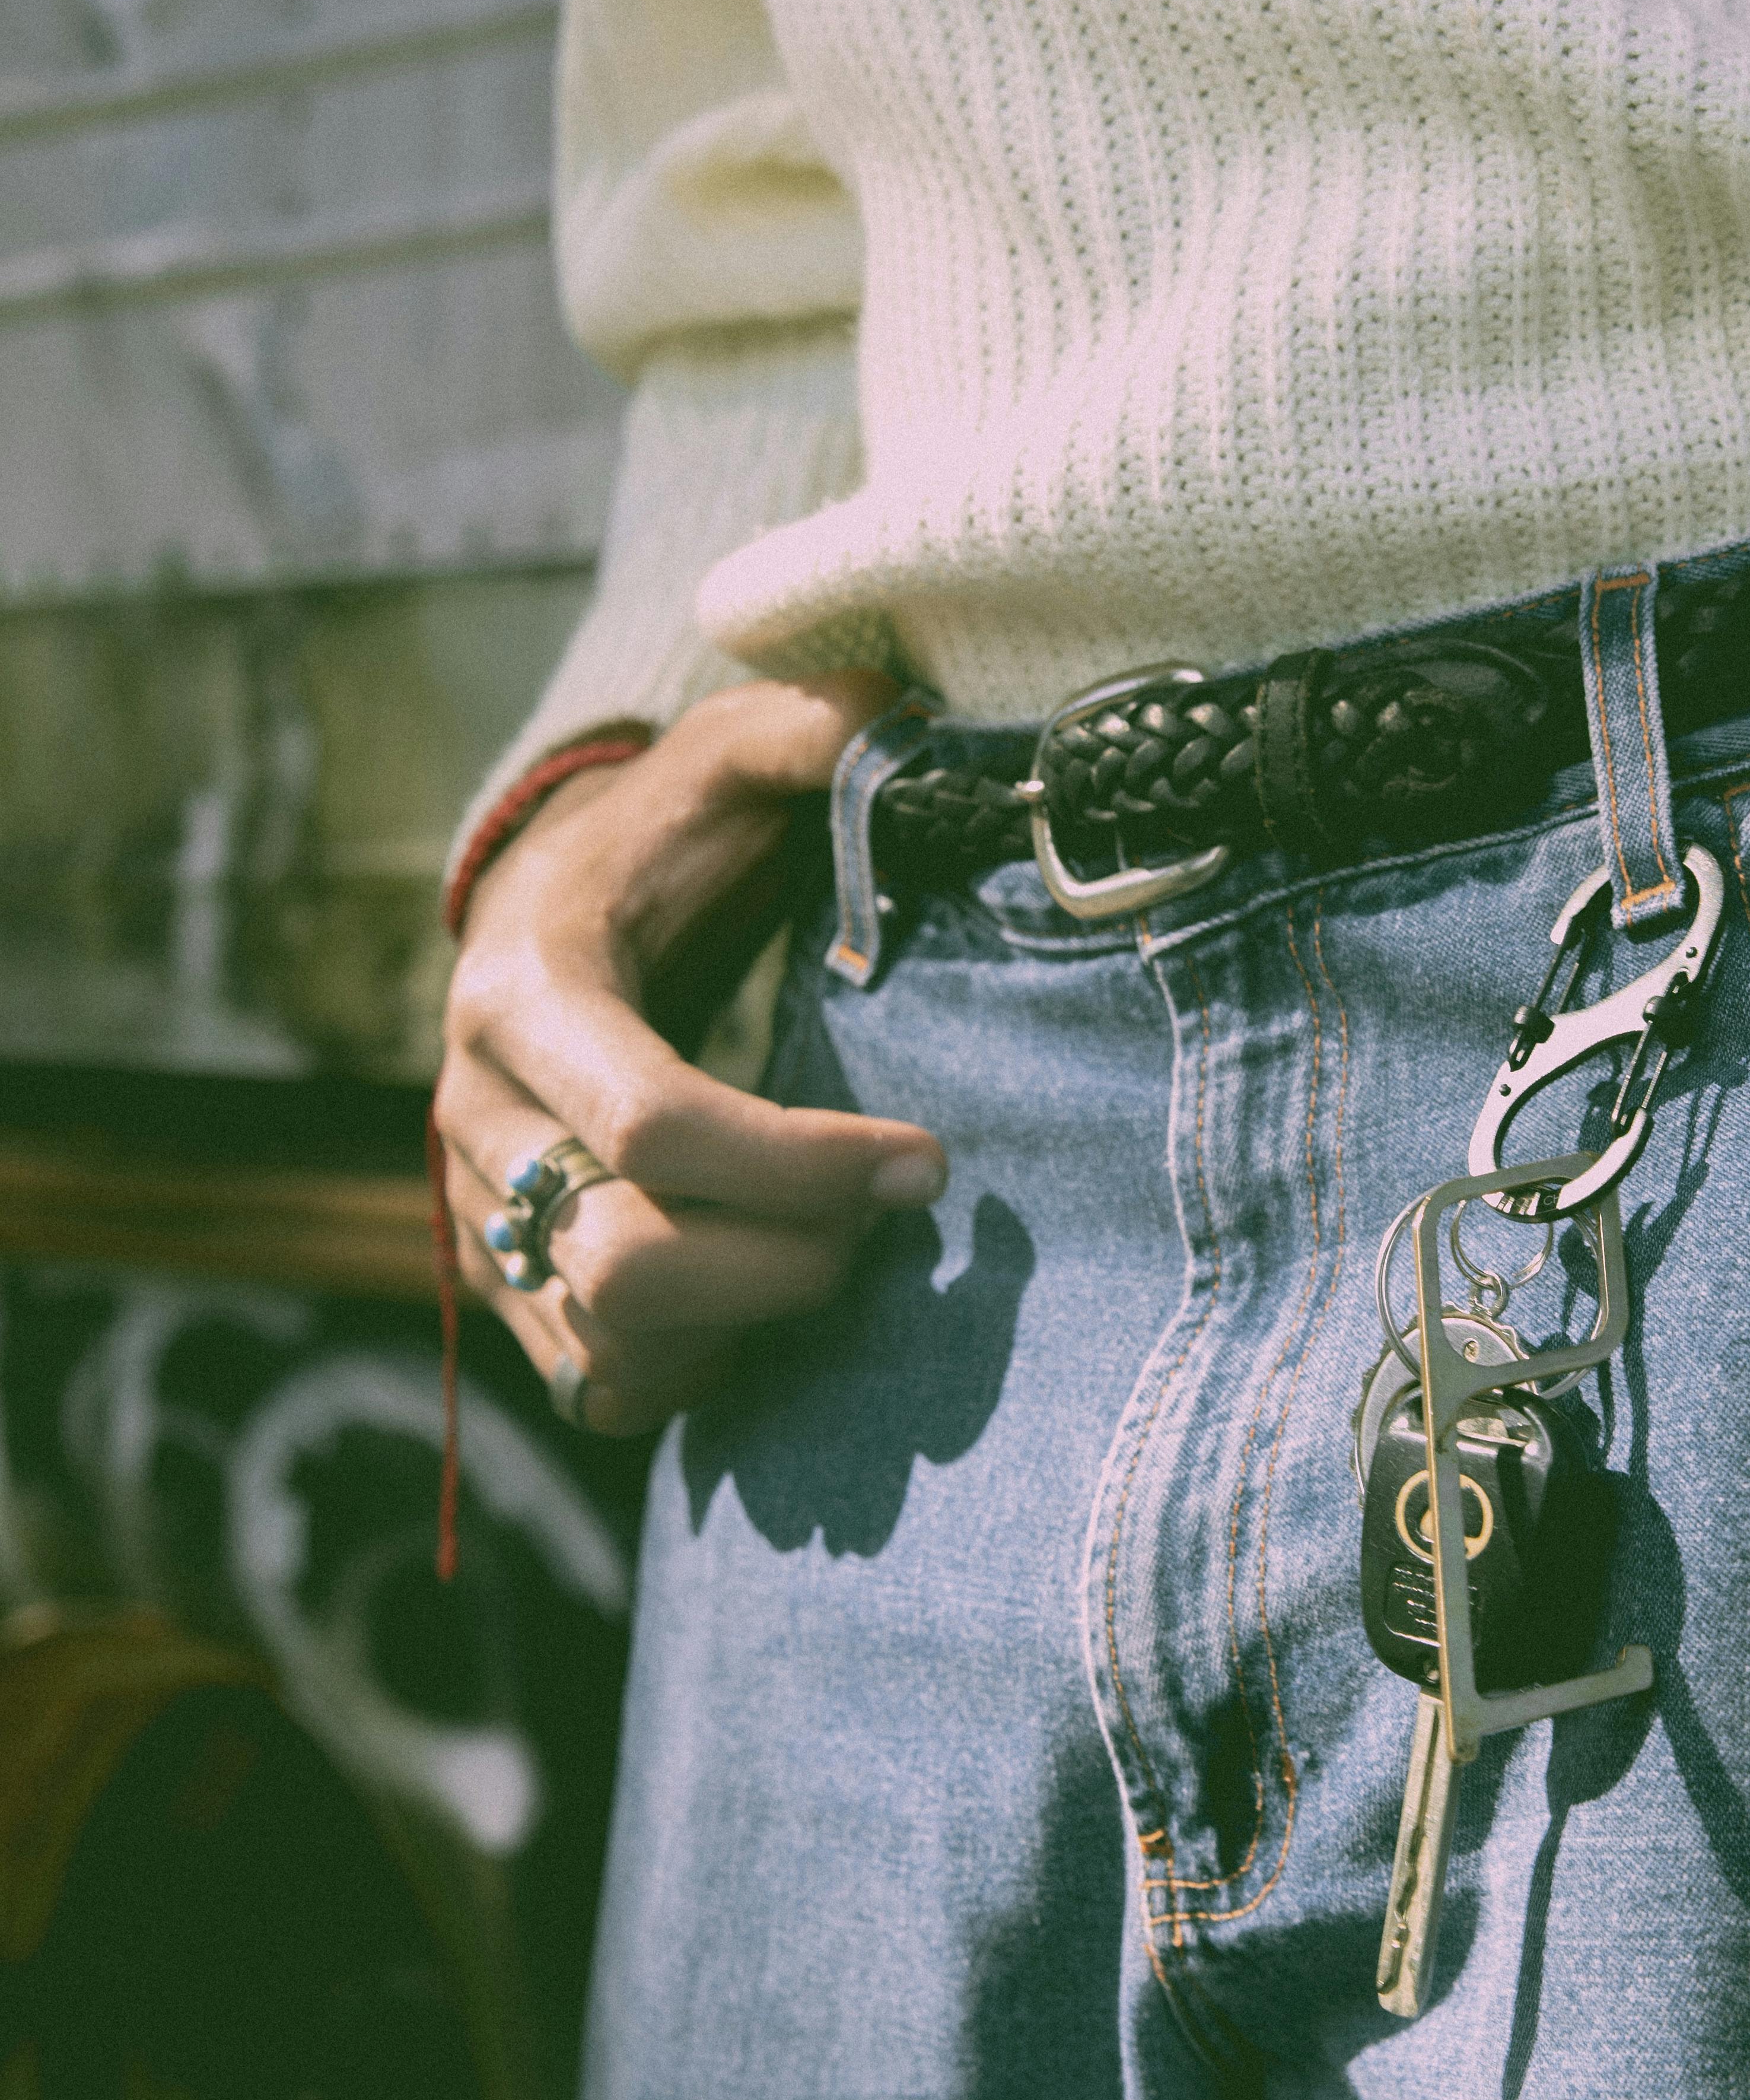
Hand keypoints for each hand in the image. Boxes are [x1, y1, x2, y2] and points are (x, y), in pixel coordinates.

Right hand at [435, 676, 947, 1433]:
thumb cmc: (663, 840)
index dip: (806, 1166)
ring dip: (749, 1320)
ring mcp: (476, 1213)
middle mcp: (473, 1120)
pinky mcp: (501, 1283)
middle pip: (628, 1261)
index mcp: (524, 994)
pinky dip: (695, 1370)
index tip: (926, 1161)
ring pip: (610, 1341)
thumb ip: (811, 730)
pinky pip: (595, 1384)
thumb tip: (899, 715)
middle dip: (787, 1260)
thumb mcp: (726, 760)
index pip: (655, 1125)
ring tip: (835, 1254)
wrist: (547, 912)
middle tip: (885, 1222)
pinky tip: (764, 1296)